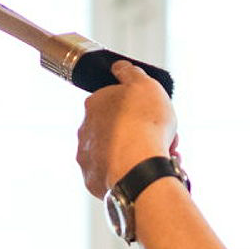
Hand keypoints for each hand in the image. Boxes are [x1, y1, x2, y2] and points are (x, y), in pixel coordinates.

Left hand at [75, 61, 178, 196]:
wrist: (139, 166)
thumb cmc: (145, 123)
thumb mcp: (144, 84)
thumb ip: (130, 73)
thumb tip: (119, 67)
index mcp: (94, 105)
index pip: (116, 103)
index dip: (140, 109)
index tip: (155, 116)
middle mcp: (85, 131)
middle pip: (116, 130)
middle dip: (140, 133)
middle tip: (164, 139)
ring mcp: (87, 157)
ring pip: (116, 154)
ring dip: (138, 154)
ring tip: (162, 158)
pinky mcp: (93, 181)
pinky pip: (116, 175)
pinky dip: (131, 174)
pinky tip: (148, 173)